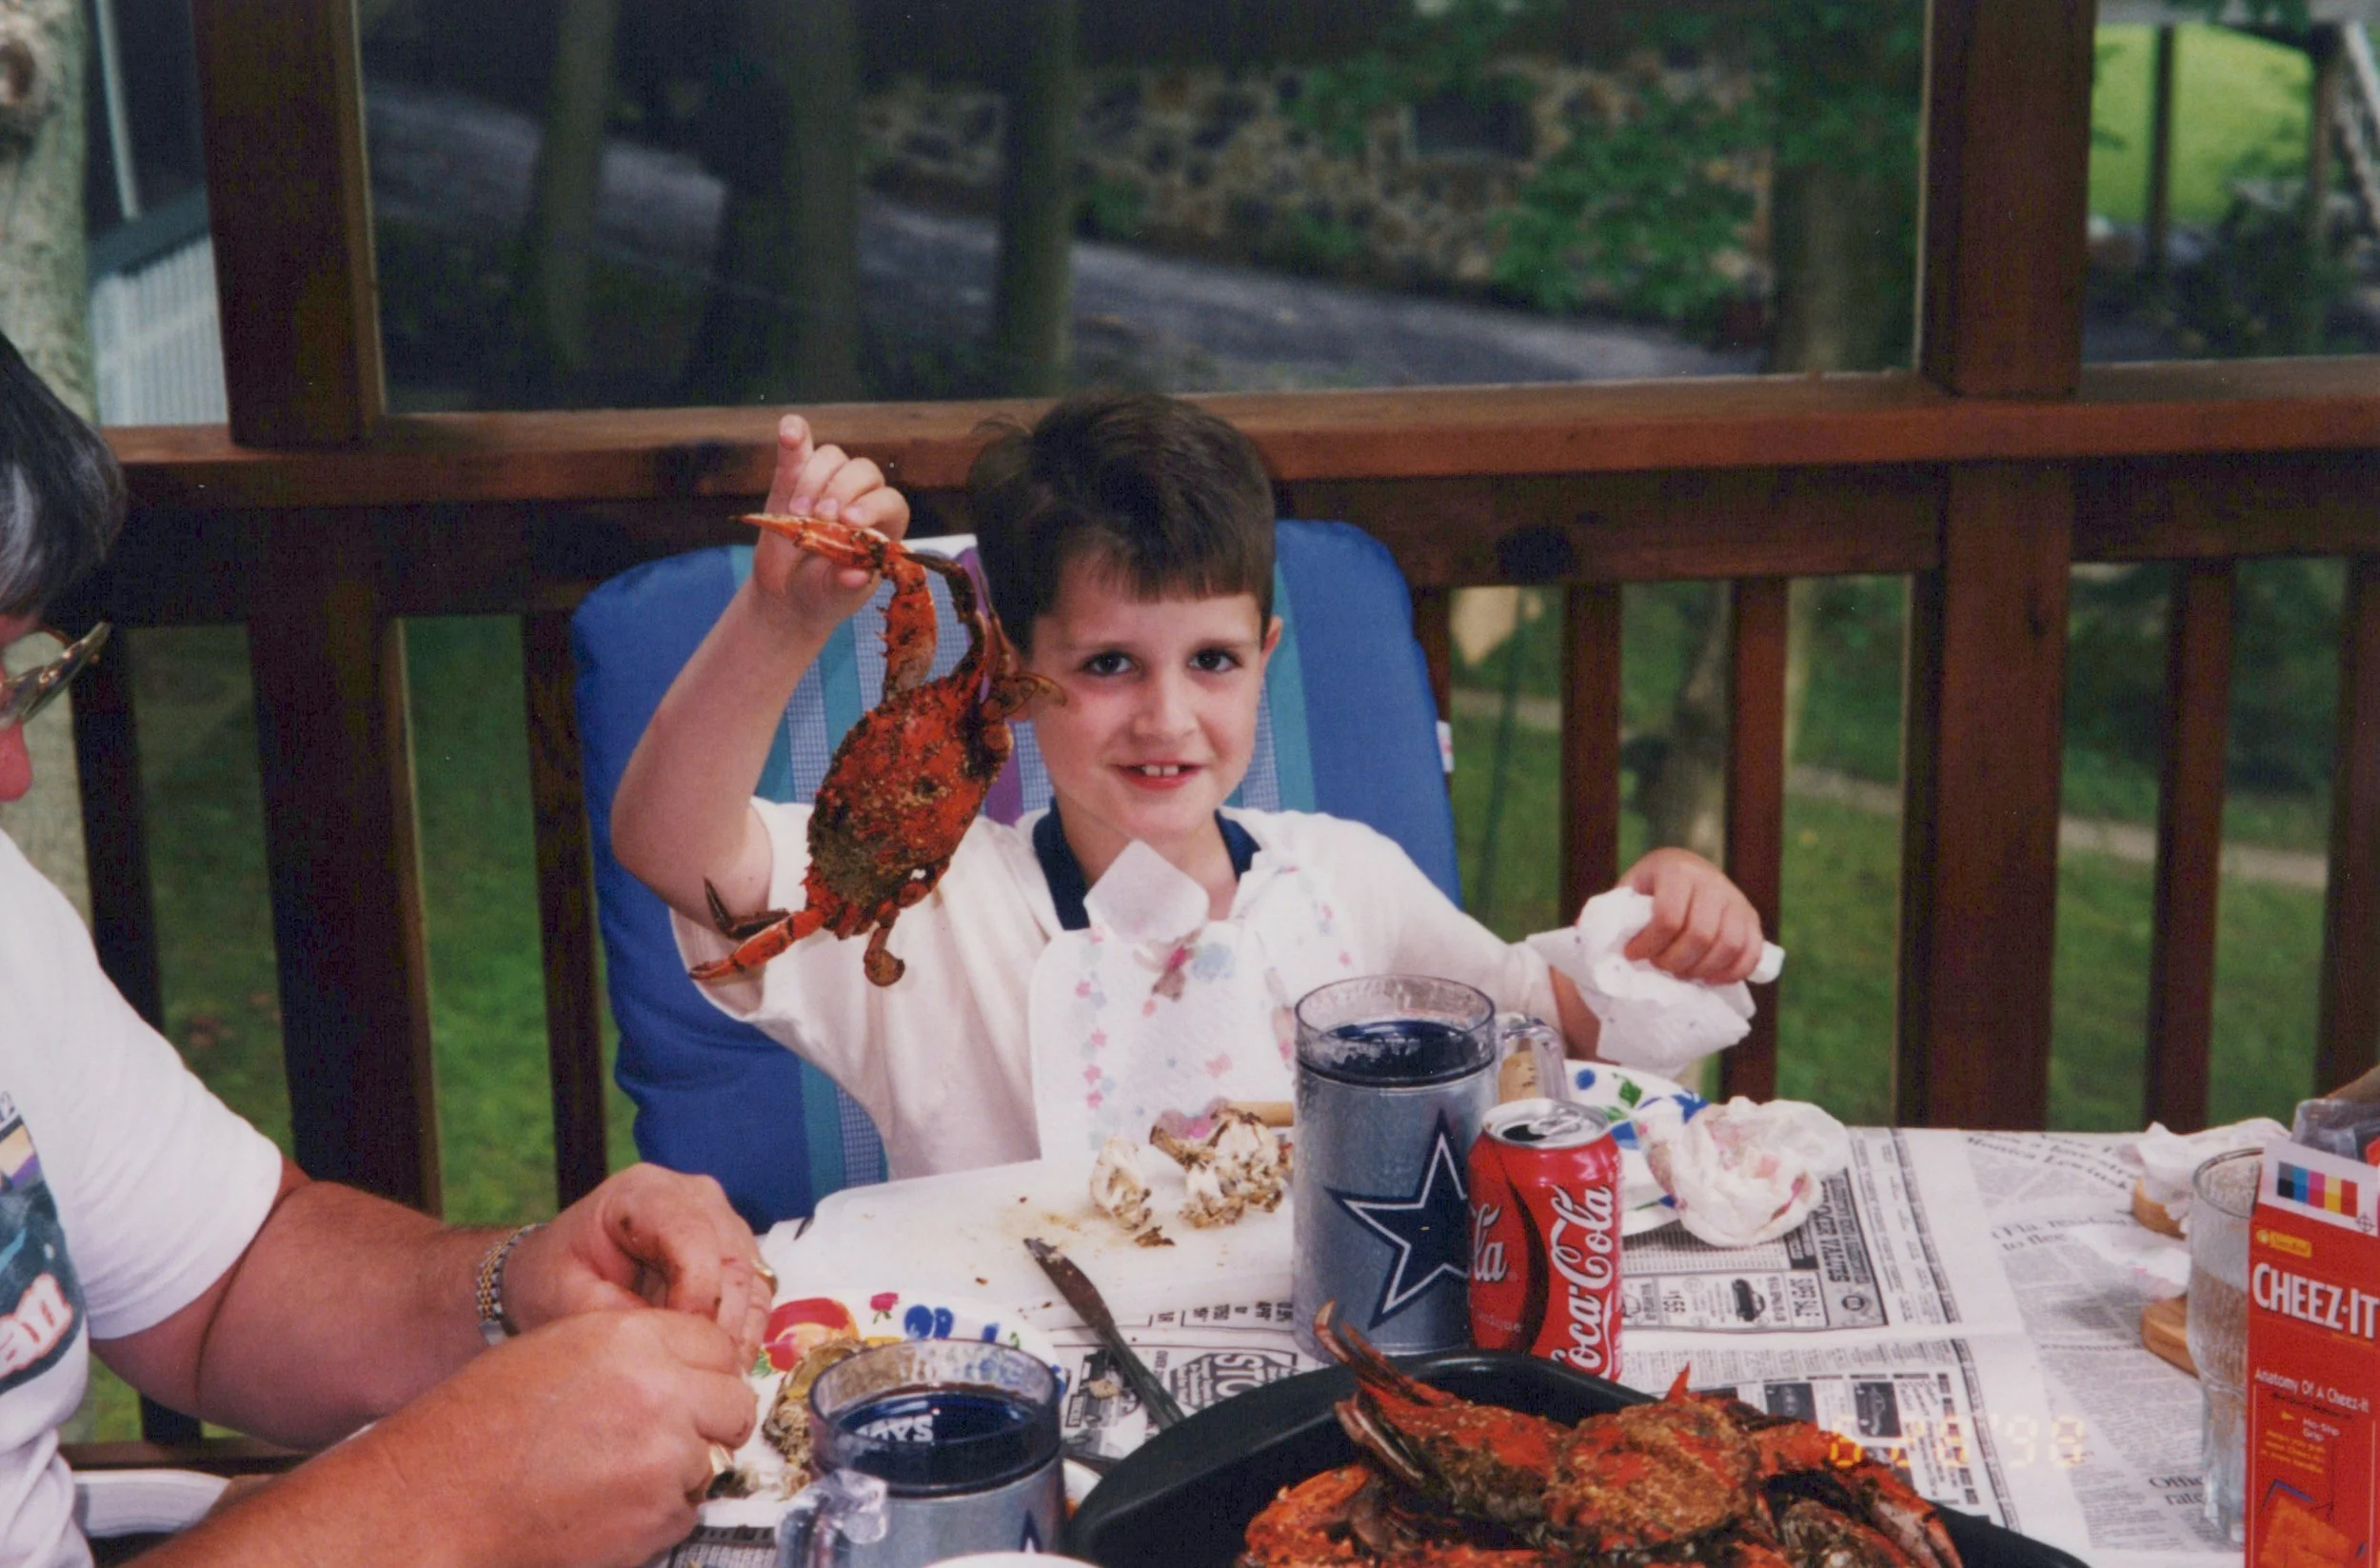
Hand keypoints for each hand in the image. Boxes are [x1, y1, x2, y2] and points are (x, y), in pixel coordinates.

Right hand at [353, 1310, 755, 1567]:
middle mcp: (659, 1392)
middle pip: (734, 1403)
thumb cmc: (478, 1426)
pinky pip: (685, 1511)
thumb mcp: (557, 1352)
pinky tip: (603, 1507)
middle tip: (669, 1436)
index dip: (702, 1371)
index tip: (689, 1389)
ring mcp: (663, 1458)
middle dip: (710, 1421)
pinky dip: (656, 1514)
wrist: (434, 1503)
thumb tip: (686, 1370)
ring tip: (611, 1475)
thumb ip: (633, 1352)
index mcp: (630, 1339)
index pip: (716, 1346)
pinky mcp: (656, 1518)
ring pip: (711, 1461)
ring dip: (678, 1471)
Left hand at [505, 1164, 772, 1367]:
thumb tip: (674, 1345)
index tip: (676, 1346)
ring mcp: (721, 1221)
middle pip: (731, 1261)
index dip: (695, 1296)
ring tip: (704, 1377)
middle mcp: (694, 1197)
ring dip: (735, 1335)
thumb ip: (618, 1317)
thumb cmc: (553, 1277)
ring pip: (752, 1281)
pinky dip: (743, 1334)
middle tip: (695, 1375)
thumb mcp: (565, 1298)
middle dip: (718, 1325)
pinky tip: (717, 1367)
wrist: (555, 1271)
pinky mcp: (735, 1252)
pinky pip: (755, 1296)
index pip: (693, 1237)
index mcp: (646, 1192)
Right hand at [752, 413, 910, 626]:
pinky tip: (788, 432)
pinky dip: (794, 435)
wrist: (788, 593)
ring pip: (832, 458)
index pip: (892, 500)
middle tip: (820, 519)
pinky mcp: (794, 476)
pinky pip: (799, 446)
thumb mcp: (835, 596)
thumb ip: (846, 585)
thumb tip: (856, 575)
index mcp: (884, 526)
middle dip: (841, 491)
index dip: (873, 505)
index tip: (849, 522)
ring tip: (798, 514)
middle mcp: (861, 498)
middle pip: (863, 471)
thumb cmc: (823, 595)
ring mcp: (827, 483)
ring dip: (814, 479)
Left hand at [1616, 848, 1764, 983]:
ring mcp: (1736, 899)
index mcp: (1677, 870)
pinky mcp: (1751, 917)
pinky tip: (1708, 980)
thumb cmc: (1648, 889)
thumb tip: (1605, 943)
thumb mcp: (1629, 890)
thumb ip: (1618, 913)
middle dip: (1674, 961)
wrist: (1681, 872)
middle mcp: (1712, 880)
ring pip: (1728, 946)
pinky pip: (1750, 953)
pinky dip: (1732, 973)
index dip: (1649, 944)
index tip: (1633, 954)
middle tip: (1658, 966)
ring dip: (1701, 969)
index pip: (1668, 916)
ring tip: (1679, 972)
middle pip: (1700, 934)